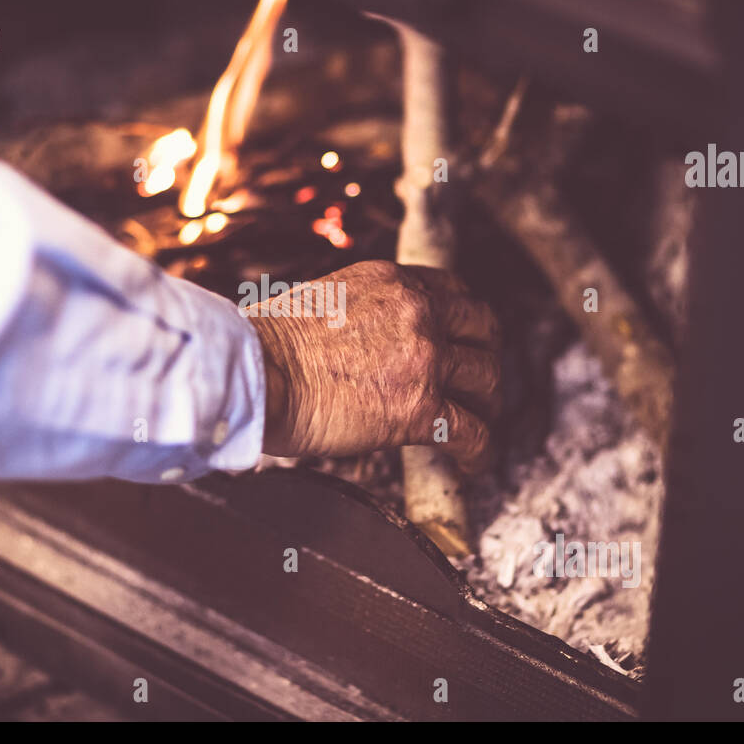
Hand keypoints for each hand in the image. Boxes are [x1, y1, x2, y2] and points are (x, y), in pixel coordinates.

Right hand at [249, 260, 501, 472]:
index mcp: (392, 281)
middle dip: (486, 355)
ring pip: (487, 378)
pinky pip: (473, 431)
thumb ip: (362, 312)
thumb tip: (367, 338)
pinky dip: (480, 450)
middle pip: (483, 329)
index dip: (467, 320)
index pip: (453, 292)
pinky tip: (472, 462)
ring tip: (480, 421)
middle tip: (479, 380)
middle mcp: (416, 311)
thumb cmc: (267, 345)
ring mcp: (424, 358)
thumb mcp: (324, 300)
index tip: (466, 338)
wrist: (256, 373)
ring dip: (487, 403)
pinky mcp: (420, 408)